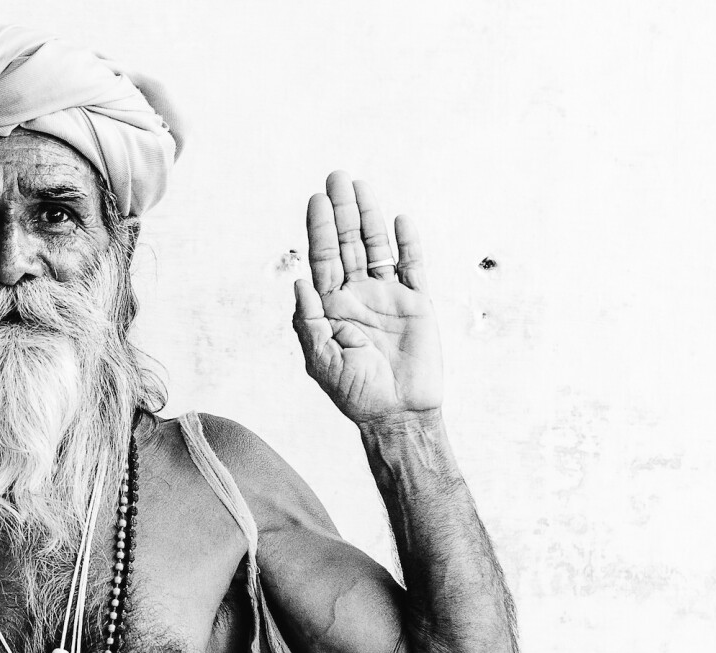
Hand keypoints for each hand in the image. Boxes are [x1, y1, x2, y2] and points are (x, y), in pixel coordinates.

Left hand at [292, 171, 442, 424]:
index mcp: (331, 306)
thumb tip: (297, 281)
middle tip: (337, 176)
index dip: (319, 228)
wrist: (397, 413)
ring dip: (370, 217)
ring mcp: (388, 296)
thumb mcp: (320, 359)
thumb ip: (309, 320)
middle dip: (342, 211)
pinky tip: (400, 220)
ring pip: (377, 247)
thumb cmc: (354, 392)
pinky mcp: (417, 304)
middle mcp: (358, 295)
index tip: (316, 199)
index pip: (323, 258)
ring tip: (362, 185)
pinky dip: (408, 243)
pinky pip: (413, 267)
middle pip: (348, 244)